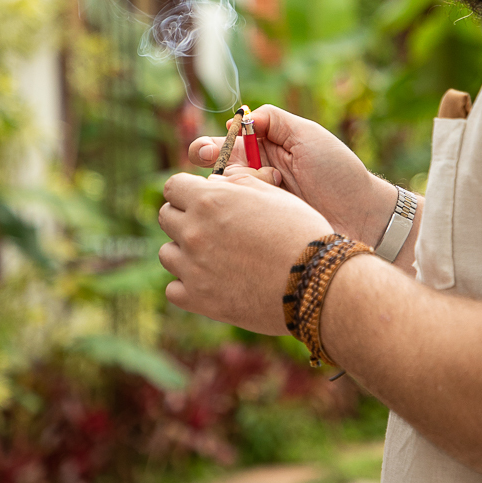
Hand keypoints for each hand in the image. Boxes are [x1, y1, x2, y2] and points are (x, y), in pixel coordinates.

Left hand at [158, 172, 332, 332]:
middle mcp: (194, 231)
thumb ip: (237, 184)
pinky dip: (188, 285)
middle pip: (166, 217)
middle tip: (210, 227)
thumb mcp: (273, 195)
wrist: (315, 283)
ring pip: (167, 253)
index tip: (200, 199)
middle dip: (184, 217)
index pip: (173, 187)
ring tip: (213, 257)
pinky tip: (211, 282)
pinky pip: (173, 289)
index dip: (187, 191)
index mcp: (210, 200)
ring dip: (184, 251)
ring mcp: (192, 267)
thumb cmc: (301, 233)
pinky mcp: (198, 299)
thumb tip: (214, 182)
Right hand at [188, 105, 397, 245]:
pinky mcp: (260, 227)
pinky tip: (260, 204)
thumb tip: (240, 118)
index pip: (228, 143)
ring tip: (265, 181)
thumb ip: (275, 119)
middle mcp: (257, 175)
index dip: (214, 144)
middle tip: (212, 160)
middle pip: (218, 167)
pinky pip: (236, 216)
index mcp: (267, 149)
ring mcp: (258, 203)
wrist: (362, 215)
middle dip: (208, 161)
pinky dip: (239, 208)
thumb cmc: (338, 172)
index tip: (213, 147)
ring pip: (223, 192)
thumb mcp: (308, 135)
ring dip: (233, 183)